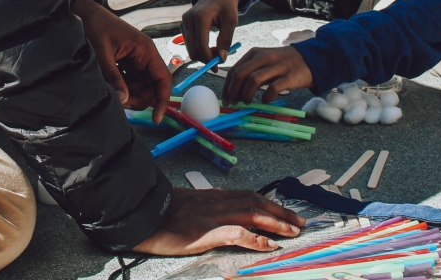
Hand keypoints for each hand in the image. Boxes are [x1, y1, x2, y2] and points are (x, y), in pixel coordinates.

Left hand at [73, 0, 171, 122]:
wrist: (84, 13)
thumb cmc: (95, 26)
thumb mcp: (102, 52)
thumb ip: (113, 76)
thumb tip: (123, 99)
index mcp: (145, 50)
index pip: (163, 79)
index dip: (162, 100)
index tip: (156, 118)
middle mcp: (144, 56)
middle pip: (152, 86)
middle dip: (140, 99)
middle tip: (122, 104)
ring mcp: (135, 59)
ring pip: (140, 86)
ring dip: (130, 95)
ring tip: (113, 96)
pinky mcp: (126, 62)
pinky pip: (130, 81)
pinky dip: (123, 88)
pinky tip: (111, 89)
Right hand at [133, 187, 304, 255]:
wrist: (141, 213)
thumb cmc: (159, 210)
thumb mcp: (185, 203)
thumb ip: (204, 204)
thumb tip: (218, 203)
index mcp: (212, 197)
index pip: (247, 196)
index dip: (268, 202)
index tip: (283, 210)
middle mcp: (217, 202)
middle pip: (256, 202)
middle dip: (280, 212)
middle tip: (300, 221)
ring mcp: (213, 216)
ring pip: (253, 214)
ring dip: (277, 222)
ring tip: (294, 231)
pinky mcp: (208, 232)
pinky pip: (238, 233)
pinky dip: (257, 239)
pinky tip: (270, 245)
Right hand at [181, 0, 239, 62]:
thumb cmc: (226, 4)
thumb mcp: (231, 20)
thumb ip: (226, 39)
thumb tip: (222, 58)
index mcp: (199, 17)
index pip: (200, 45)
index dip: (208, 58)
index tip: (218, 66)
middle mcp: (187, 20)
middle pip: (192, 49)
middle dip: (205, 58)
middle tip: (220, 59)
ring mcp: (184, 22)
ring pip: (189, 48)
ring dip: (202, 54)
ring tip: (217, 50)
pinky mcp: (184, 25)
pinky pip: (189, 43)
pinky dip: (198, 49)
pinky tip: (210, 46)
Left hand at [222, 46, 314, 104]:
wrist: (311, 58)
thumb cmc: (283, 63)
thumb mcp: (265, 61)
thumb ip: (250, 71)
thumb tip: (233, 91)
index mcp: (254, 53)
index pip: (234, 70)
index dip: (226, 86)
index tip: (225, 99)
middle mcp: (264, 57)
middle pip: (240, 74)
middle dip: (233, 91)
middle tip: (233, 102)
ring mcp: (277, 66)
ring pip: (253, 80)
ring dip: (246, 94)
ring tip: (246, 102)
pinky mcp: (289, 76)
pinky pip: (273, 88)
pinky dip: (266, 96)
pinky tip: (265, 101)